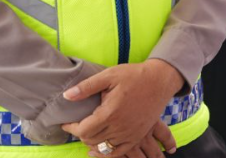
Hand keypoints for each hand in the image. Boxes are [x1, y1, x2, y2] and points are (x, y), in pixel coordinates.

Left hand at [62, 59, 183, 156]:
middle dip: (80, 134)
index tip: (65, 123)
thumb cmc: (134, 75)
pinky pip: (118, 153)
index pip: (83, 130)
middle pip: (91, 140)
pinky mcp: (137, 136)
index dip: (71, 128)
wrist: (160, 80)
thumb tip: (66, 96)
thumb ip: (87, 87)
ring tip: (88, 132)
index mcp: (110, 113)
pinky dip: (106, 153)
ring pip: (103, 148)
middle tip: (77, 124)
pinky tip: (100, 147)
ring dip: (92, 142)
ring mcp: (130, 134)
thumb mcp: (109, 75)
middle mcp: (120, 127)